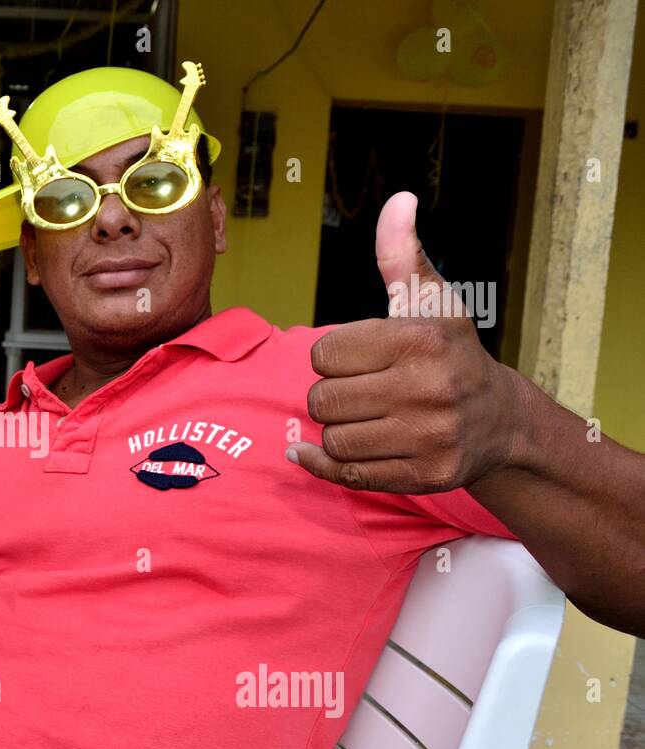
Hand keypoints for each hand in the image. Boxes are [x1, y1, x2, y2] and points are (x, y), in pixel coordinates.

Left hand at [287, 191, 522, 493]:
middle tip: (361, 391)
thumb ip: (402, 254)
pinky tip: (321, 452)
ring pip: (332, 439)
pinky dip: (326, 465)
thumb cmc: (450, 353)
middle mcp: (426, 389)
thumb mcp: (431, 301)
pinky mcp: (423, 475)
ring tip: (366, 418)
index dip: (332, 358)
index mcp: (418, 340)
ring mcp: (427, 436)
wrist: (500, 421)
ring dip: (337, 430)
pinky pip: (345, 474)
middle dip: (331, 395)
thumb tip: (399, 199)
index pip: (322, 355)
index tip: (359, 359)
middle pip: (321, 400)